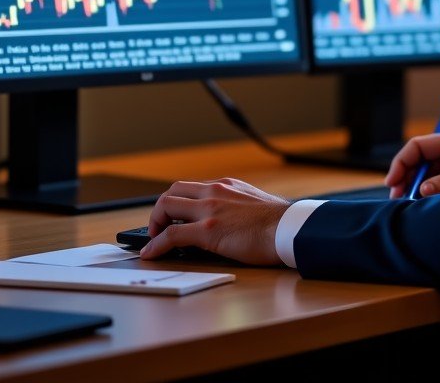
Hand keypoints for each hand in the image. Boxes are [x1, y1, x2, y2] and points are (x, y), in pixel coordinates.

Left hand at [140, 178, 289, 263]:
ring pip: (167, 206)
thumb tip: (225, 221)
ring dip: (154, 224)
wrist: (288, 229)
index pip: (190, 187)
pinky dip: (156, 244)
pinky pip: (172, 235)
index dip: (175, 202)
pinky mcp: (208, 230)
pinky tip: (151, 253)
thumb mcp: (252, 203)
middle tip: (158, 228)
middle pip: (173, 191)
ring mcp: (210, 209)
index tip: (171, 217)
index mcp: (226, 185)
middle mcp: (215, 191)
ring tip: (153, 239)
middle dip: (160, 210)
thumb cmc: (277, 223)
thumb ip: (234, 206)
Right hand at [384, 128, 439, 197]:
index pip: (418, 146)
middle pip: (418, 160)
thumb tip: (424, 190)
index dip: (402, 162)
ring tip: (408, 205)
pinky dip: (427, 192)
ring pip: (425, 172)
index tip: (393, 182)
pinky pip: (436, 181)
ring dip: (415, 187)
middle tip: (397, 199)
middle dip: (405, 177)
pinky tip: (423, 204)